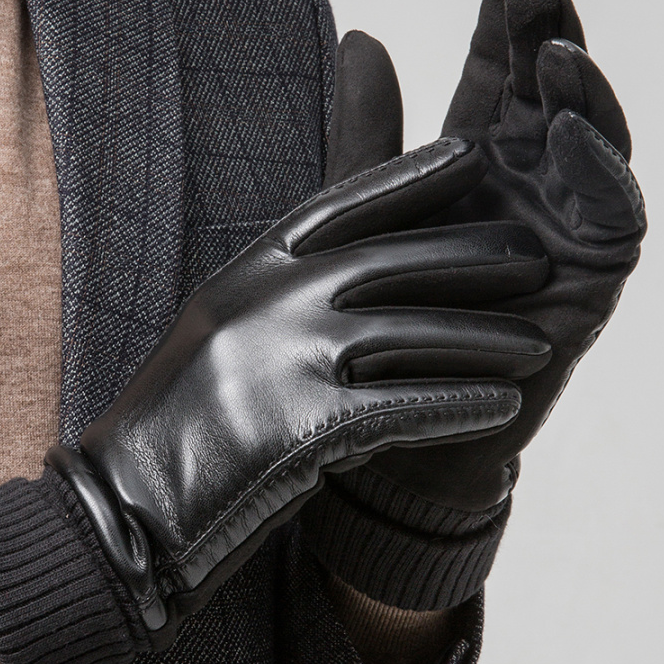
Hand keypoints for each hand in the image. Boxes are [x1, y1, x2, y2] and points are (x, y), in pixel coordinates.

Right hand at [47, 136, 551, 643]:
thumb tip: (340, 278)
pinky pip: (405, 406)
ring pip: (410, 330)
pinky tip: (503, 407)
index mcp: (244, 272)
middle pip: (390, 260)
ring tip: (540, 344)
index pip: (339, 205)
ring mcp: (281, 358)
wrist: (123, 507)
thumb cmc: (173, 427)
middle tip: (533, 253)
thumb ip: (275, 300)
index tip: (469, 155)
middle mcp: (265, 300)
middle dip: (471, 253)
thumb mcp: (218, 334)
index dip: (409, 176)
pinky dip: (459, 405)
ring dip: (485, 339)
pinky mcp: (298, 426)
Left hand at [360, 0, 645, 510]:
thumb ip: (368, 132)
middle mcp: (528, 178)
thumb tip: (362, 30)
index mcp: (474, 156)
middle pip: (546, 87)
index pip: (497, 66)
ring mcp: (566, 221)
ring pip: (589, 136)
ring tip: (551, 45)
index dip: (509, 3)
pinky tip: (570, 128)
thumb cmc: (379, 311)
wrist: (398, 413)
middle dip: (545, 25)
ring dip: (575, 88)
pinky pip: (613, 212)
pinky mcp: (594, 273)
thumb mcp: (363, 211)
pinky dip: (597, 169)